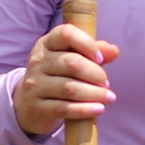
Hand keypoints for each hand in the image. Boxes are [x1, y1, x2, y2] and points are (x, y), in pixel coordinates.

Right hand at [13, 21, 120, 137]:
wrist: (30, 105)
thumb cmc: (58, 77)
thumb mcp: (73, 59)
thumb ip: (94, 52)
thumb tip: (114, 50)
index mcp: (46, 43)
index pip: (66, 34)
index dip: (87, 44)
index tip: (101, 58)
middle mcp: (37, 61)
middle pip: (71, 63)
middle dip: (95, 73)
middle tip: (106, 83)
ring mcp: (34, 85)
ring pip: (69, 88)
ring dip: (94, 93)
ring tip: (108, 97)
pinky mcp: (36, 107)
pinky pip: (63, 108)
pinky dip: (84, 110)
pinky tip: (98, 109)